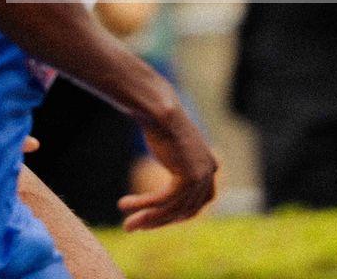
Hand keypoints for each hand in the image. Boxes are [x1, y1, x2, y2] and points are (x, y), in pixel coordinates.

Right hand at [120, 103, 216, 230]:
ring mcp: (201, 177)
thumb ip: (177, 168)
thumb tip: (166, 190)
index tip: (153, 219)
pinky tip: (126, 205)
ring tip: (128, 224)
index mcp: (209, 166)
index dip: (175, 215)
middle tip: (134, 226)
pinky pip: (164, 200)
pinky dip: (145, 205)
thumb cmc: (160, 124)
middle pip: (185, 210)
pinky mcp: (187, 178)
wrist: (158, 109)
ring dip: (148, 217)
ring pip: (173, 209)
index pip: (195, 203)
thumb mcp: (173, 150)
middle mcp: (209, 173)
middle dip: (159, 221)